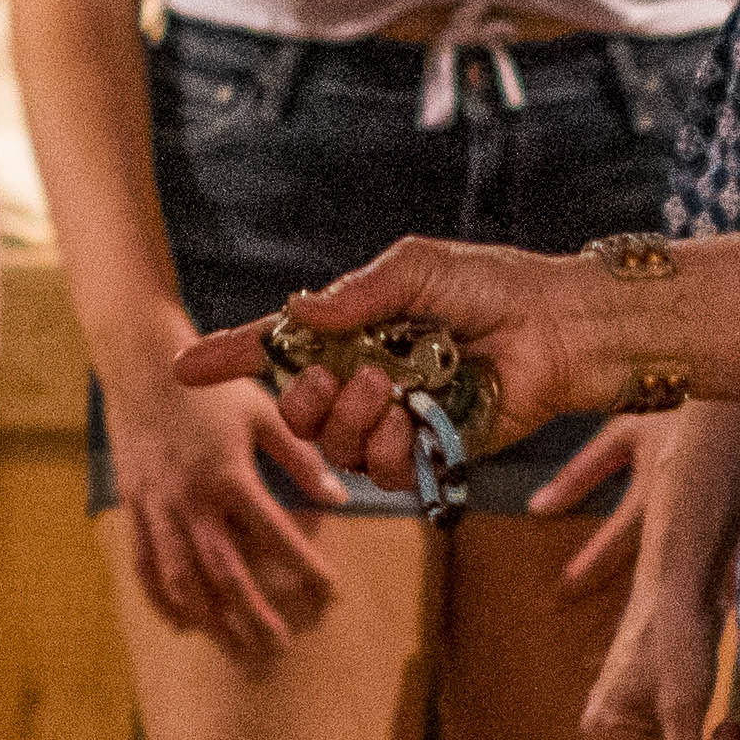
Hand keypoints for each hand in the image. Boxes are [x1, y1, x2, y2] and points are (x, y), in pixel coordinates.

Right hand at [100, 362, 346, 656]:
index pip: (275, 535)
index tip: (330, 592)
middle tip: (280, 645)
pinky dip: (161, 598)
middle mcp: (192, 499)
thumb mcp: (264, 414)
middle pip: (225, 572)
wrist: (142, 364)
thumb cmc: (212, 388)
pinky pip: (144, 563)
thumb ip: (301, 460)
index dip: (305, 567)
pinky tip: (181, 623)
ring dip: (209, 618)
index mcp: (229, 476)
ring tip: (234, 646)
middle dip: (254, 613)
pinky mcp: (134, 506)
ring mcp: (158, 507)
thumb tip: (339, 498)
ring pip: (182, 578)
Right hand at [162, 234, 615, 481]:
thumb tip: (300, 316)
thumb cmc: (491, 285)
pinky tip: (418, 420)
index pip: (278, 349)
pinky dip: (395, 448)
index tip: (182, 371)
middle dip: (305, 402)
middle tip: (340, 376)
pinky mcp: (434, 452)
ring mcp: (397, 420)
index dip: (228, 359)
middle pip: (299, 413)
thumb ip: (357, 295)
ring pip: (339, 448)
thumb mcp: (416, 269)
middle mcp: (365, 379)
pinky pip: (387, 471)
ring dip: (356, 421)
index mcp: (353, 331)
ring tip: (393, 386)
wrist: (557, 325)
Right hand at [576, 558, 732, 739]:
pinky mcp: (653, 696)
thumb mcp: (684, 710)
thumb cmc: (674, 643)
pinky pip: (679, 733)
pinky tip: (726, 722)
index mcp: (605, 731)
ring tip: (732, 730)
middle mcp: (610, 724)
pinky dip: (704, 733)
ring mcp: (632, 709)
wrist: (681, 584)